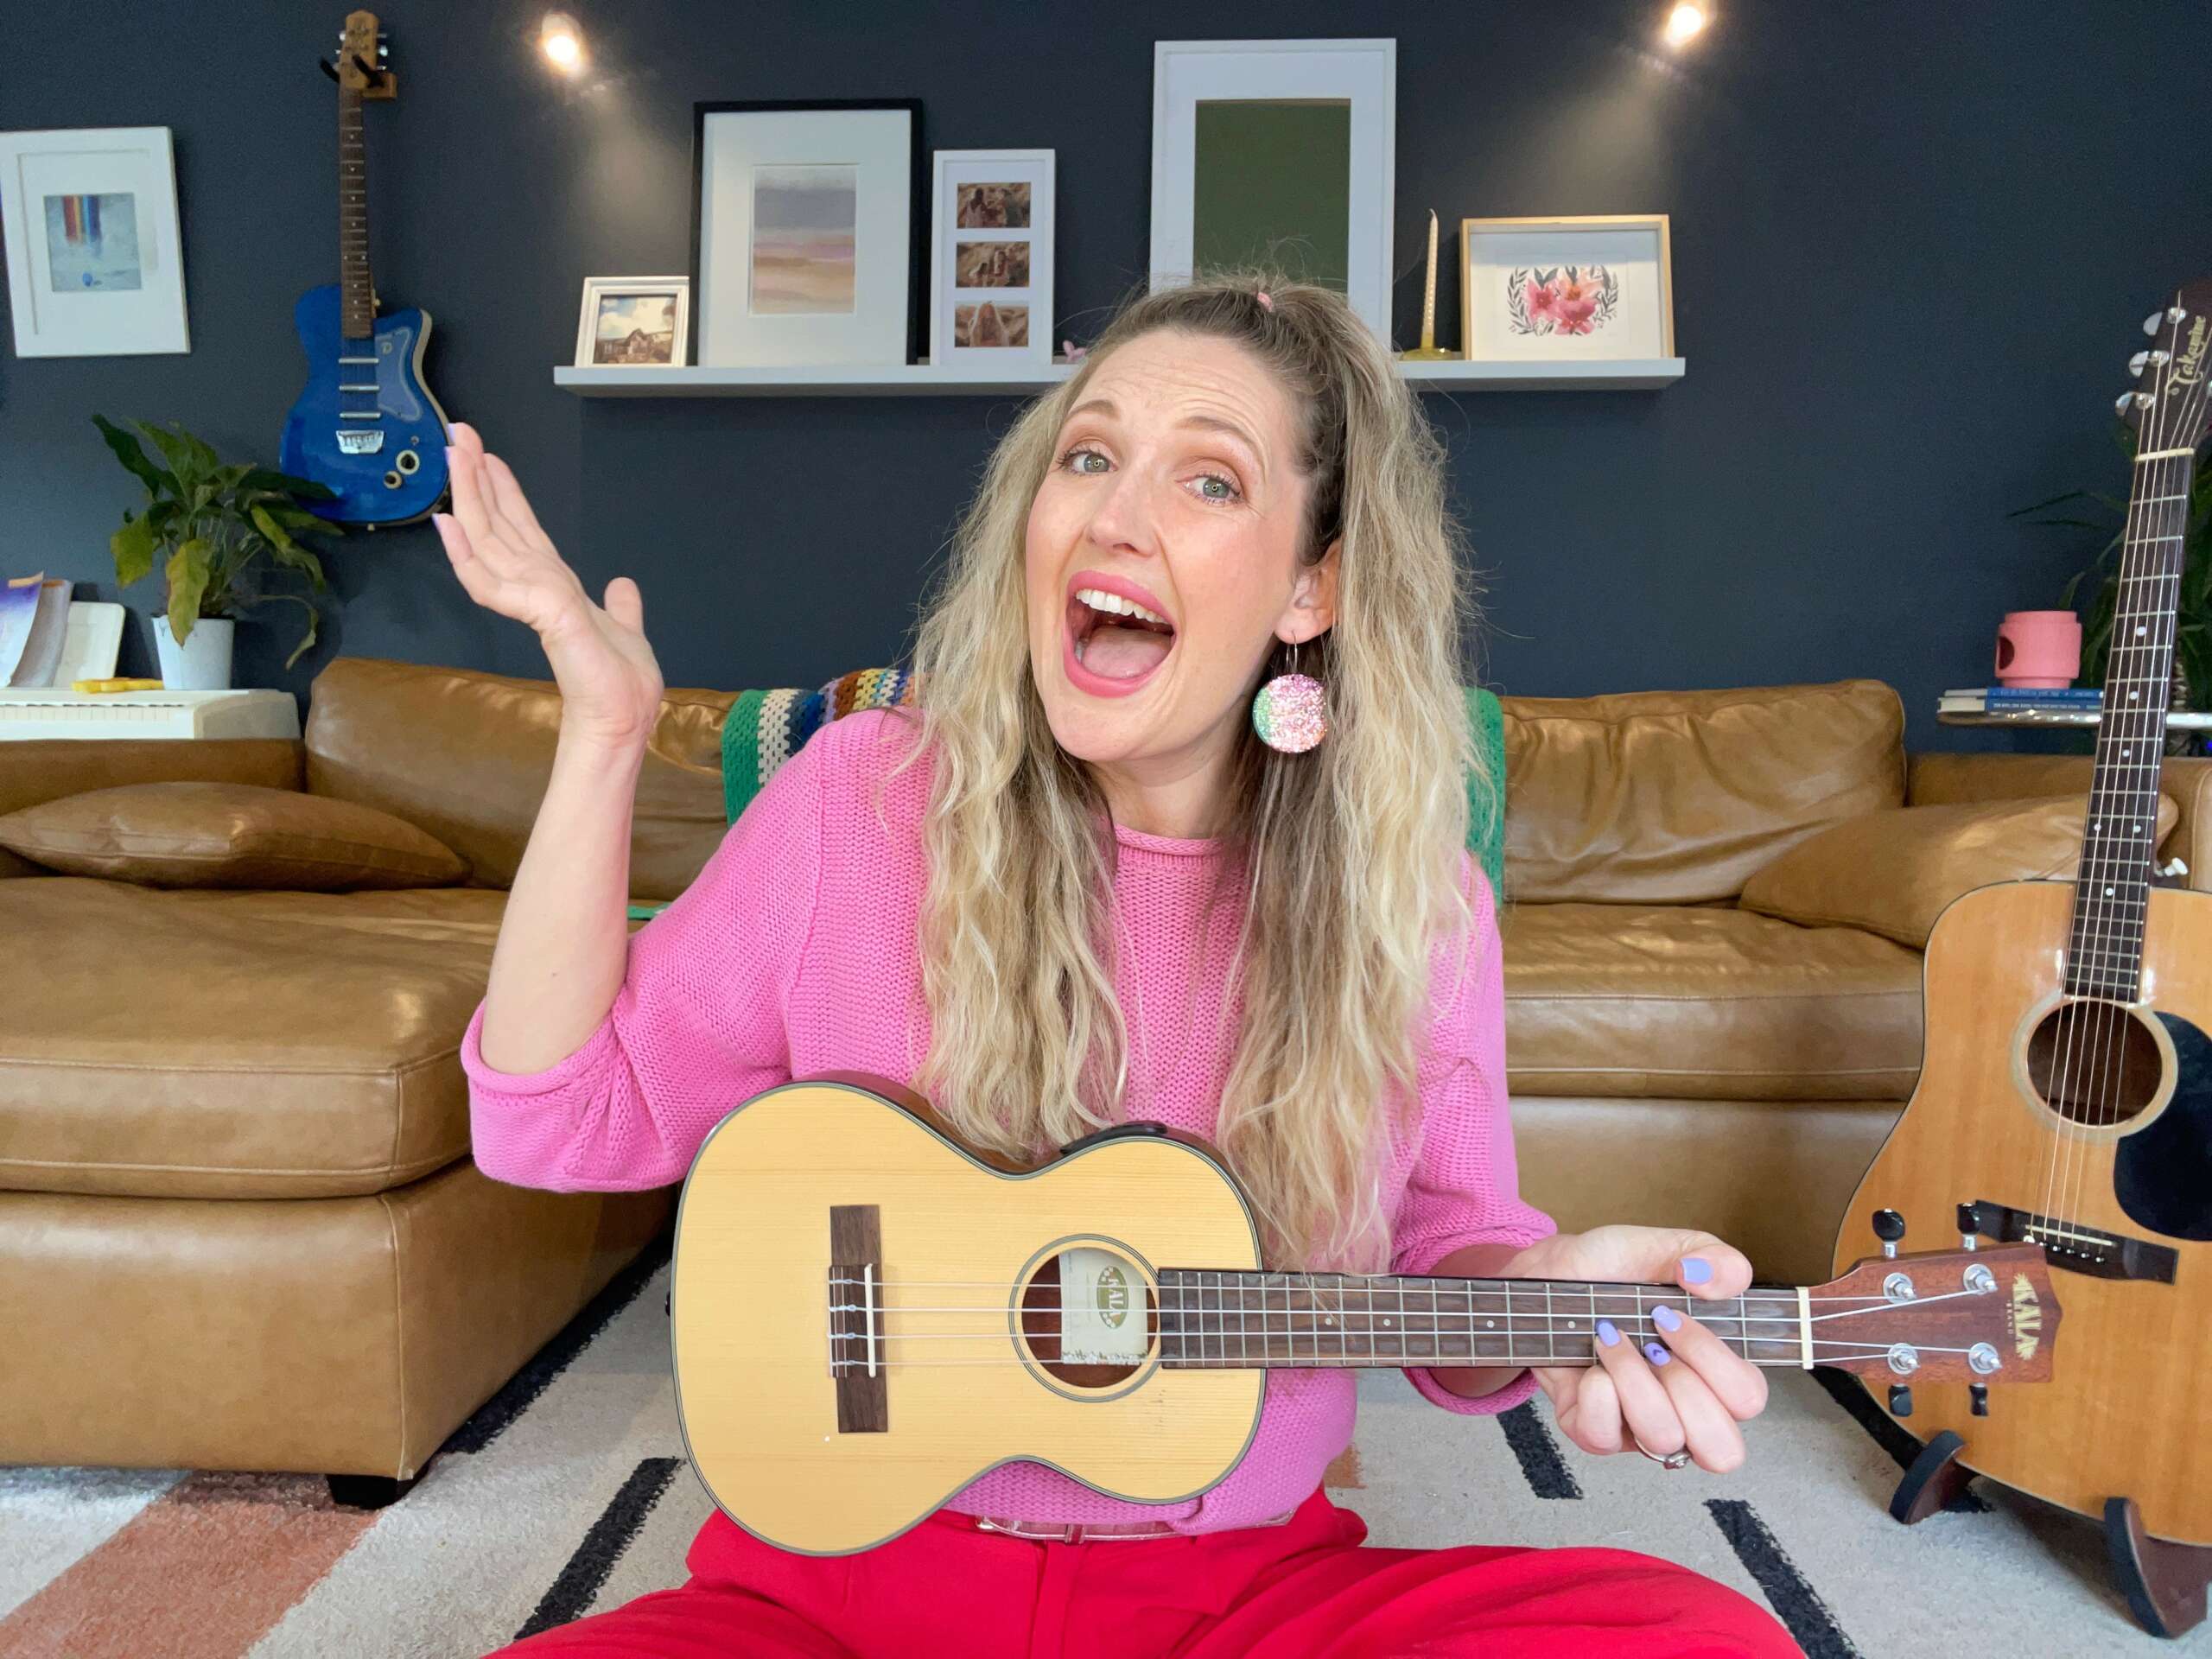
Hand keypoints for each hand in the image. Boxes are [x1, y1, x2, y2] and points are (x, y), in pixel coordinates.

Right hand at [433, 421, 664, 748]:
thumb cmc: (619, 683)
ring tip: (453, 456)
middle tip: (457, 434)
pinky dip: (467, 554)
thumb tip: (623, 584)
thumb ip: (620, 605)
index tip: (485, 455)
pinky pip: (490, 581)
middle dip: (475, 479)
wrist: (623, 717)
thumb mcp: (625, 627)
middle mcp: (536, 586)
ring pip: (488, 540)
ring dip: (469, 497)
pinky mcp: (536, 614)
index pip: (522, 529)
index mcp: (554, 585)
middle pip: (496, 524)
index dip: (503, 491)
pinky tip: (448, 523)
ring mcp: (531, 599)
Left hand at [1507, 1225, 1767, 1471]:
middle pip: (1721, 1447)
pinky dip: (1597, 1398)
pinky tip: (1591, 1367)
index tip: (1670, 1317)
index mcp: (1716, 1372)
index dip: (1714, 1361)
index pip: (1748, 1399)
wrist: (1554, 1273)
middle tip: (1652, 1341)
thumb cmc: (1616, 1268)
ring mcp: (1640, 1427)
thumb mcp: (1668, 1250)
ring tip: (1611, 1339)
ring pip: (1663, 1438)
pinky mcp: (1594, 1431)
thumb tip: (1723, 1279)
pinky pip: (1603, 1439)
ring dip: (1634, 1381)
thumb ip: (1713, 1259)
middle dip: (1685, 1386)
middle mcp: (1685, 1409)